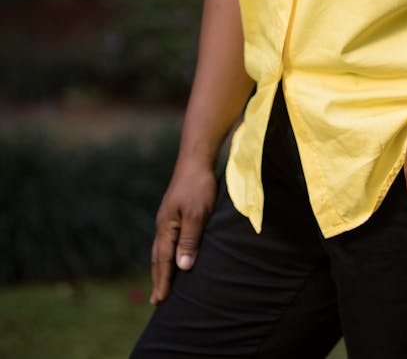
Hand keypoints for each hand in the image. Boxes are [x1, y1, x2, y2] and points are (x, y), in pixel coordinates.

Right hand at [149, 161, 216, 303]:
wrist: (196, 159)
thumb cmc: (198, 186)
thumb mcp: (197, 214)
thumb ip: (190, 240)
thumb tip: (182, 268)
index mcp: (166, 227)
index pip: (163, 261)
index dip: (163, 281)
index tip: (159, 300)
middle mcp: (163, 224)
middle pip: (158, 257)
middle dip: (158, 278)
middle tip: (156, 300)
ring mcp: (167, 217)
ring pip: (161, 248)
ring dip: (161, 267)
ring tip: (161, 283)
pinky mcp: (174, 212)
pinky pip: (168, 239)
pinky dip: (167, 253)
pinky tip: (172, 255)